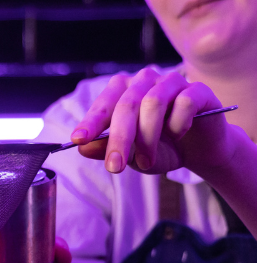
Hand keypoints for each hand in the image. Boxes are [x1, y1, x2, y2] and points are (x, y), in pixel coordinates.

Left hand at [70, 68, 234, 176]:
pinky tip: (178, 136)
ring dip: (148, 138)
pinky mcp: (197, 90)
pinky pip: (184, 104)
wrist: (197, 151)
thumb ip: (107, 149)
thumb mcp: (130, 155)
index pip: (103, 104)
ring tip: (147, 162)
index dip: (90, 122)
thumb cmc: (159, 149)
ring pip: (153, 103)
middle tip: (115, 167)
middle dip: (119, 139)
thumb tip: (83, 148)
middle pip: (126, 105)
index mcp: (123, 92)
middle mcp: (145, 81)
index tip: (78, 140)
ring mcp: (171, 82)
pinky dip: (178, 125)